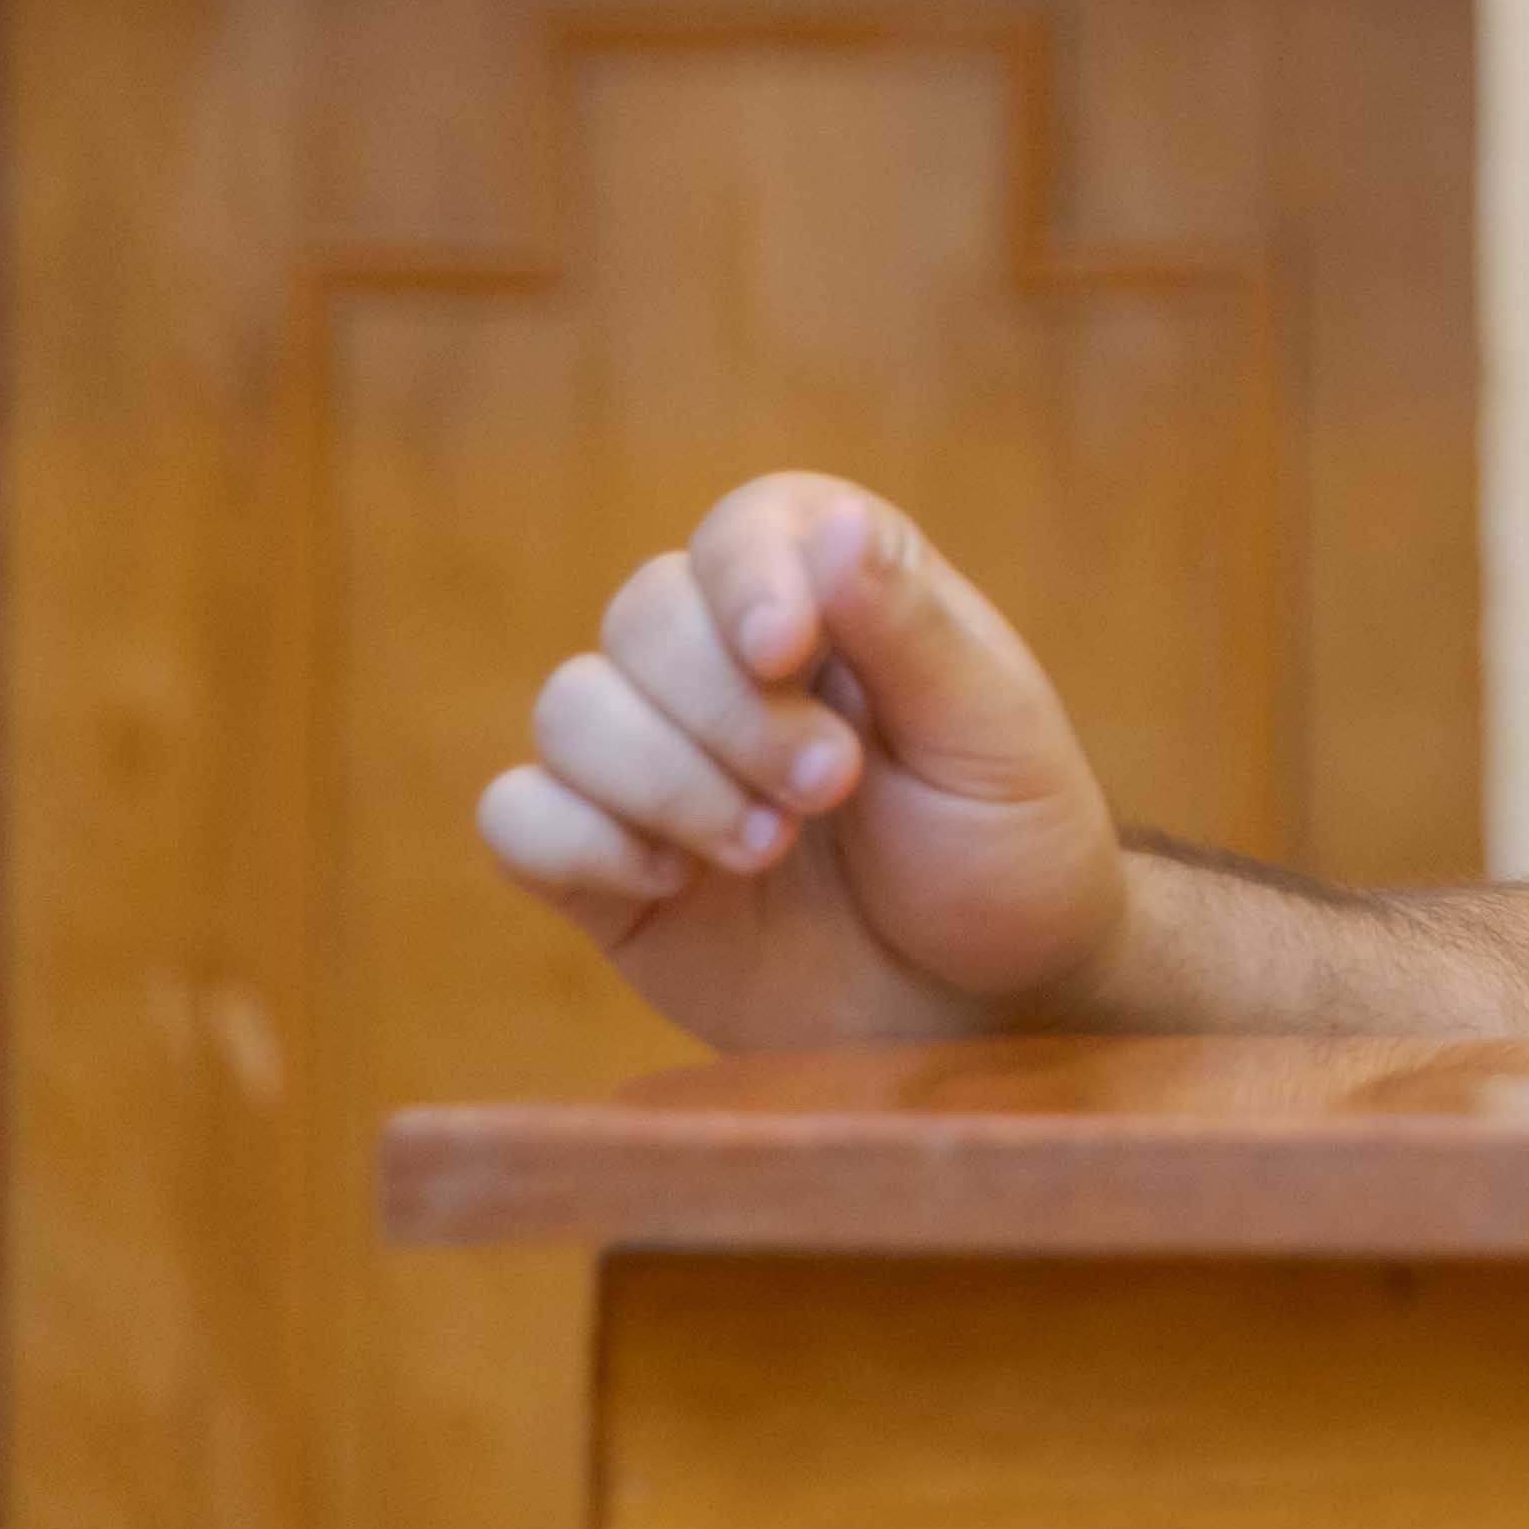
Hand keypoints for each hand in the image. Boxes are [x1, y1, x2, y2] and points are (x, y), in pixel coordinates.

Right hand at [472, 474, 1136, 1050]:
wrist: (986, 1008)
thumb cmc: (1011, 852)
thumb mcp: (993, 735)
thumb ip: (909, 629)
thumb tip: (831, 521)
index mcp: (840, 606)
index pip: (749, 528)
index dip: (746, 575)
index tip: (783, 649)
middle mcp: (733, 669)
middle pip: (644, 615)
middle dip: (727, 710)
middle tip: (830, 786)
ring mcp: (661, 765)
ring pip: (568, 708)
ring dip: (662, 779)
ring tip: (771, 846)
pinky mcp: (607, 868)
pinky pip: (518, 816)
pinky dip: (575, 841)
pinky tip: (673, 883)